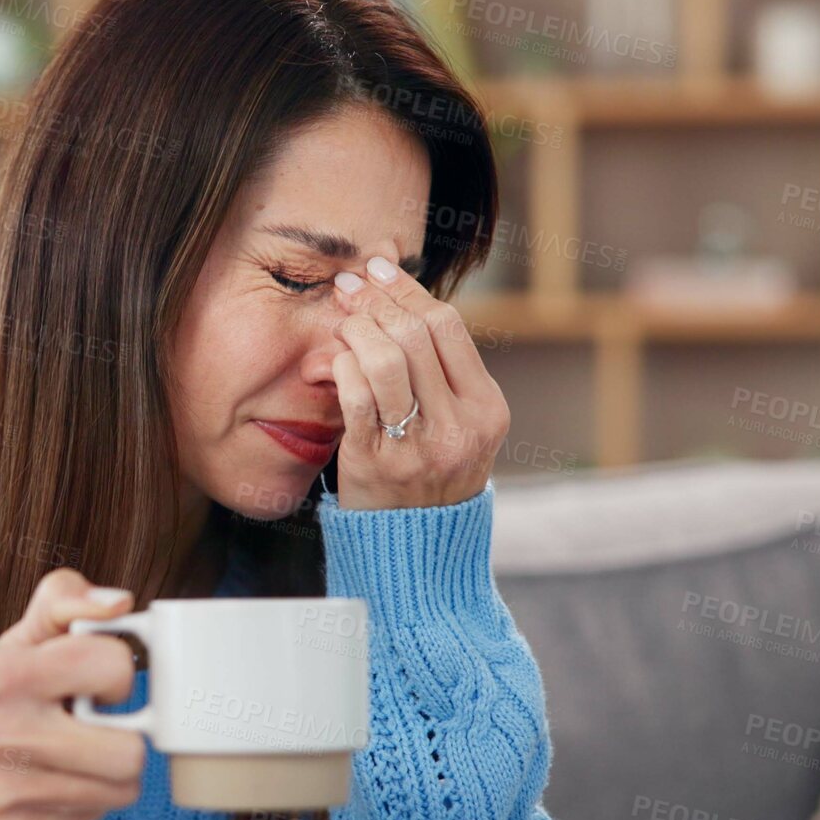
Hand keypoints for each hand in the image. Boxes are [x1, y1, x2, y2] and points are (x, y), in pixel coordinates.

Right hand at [0, 569, 145, 819]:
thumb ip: (64, 602)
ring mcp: (6, 791)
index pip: (112, 665)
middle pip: (129, 750)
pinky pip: (95, 816)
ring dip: (110, 771)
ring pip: (121, 788)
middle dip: (123, 735)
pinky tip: (58, 782)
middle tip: (94, 725)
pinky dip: (87, 799)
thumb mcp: (16, 643)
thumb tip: (120, 602)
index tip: (95, 682)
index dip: (114, 673)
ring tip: (79, 754)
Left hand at [323, 255, 508, 510]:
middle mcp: (459, 428)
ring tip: (341, 320)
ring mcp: (418, 447)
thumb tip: (398, 301)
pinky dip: (340, 366)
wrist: (417, 550)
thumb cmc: (431, 475)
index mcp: (487, 410)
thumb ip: (442, 374)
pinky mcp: (375, 463)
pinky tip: (331, 359)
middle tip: (348, 286)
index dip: (408, 290)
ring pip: (386, 360)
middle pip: (416, 335)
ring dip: (357, 329)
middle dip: (376, 301)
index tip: (379, 269)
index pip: (449, 327)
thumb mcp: (460, 428)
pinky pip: (355, 396)